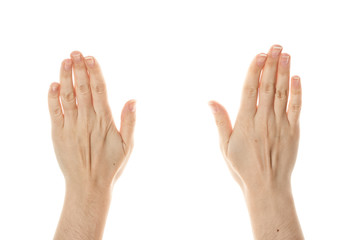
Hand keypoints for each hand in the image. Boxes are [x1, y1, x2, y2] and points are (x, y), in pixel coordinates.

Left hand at [48, 51, 135, 239]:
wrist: (89, 185)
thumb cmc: (111, 166)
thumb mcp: (128, 146)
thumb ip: (130, 122)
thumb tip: (133, 100)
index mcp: (104, 121)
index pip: (99, 91)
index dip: (95, 72)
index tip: (90, 58)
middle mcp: (87, 120)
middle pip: (83, 89)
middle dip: (79, 69)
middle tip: (76, 52)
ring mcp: (71, 126)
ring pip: (68, 96)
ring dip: (66, 77)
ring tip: (65, 61)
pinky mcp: (58, 134)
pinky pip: (54, 112)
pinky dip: (53, 97)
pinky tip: (54, 84)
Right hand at [209, 45, 303, 238]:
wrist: (267, 186)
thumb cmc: (242, 168)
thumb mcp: (225, 147)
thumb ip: (221, 121)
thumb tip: (211, 101)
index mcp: (246, 122)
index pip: (250, 90)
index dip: (254, 70)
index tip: (258, 55)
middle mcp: (264, 120)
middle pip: (267, 86)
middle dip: (271, 64)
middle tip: (275, 46)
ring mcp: (280, 124)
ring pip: (281, 93)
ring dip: (284, 72)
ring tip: (285, 54)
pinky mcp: (293, 131)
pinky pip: (296, 108)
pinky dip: (297, 92)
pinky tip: (296, 78)